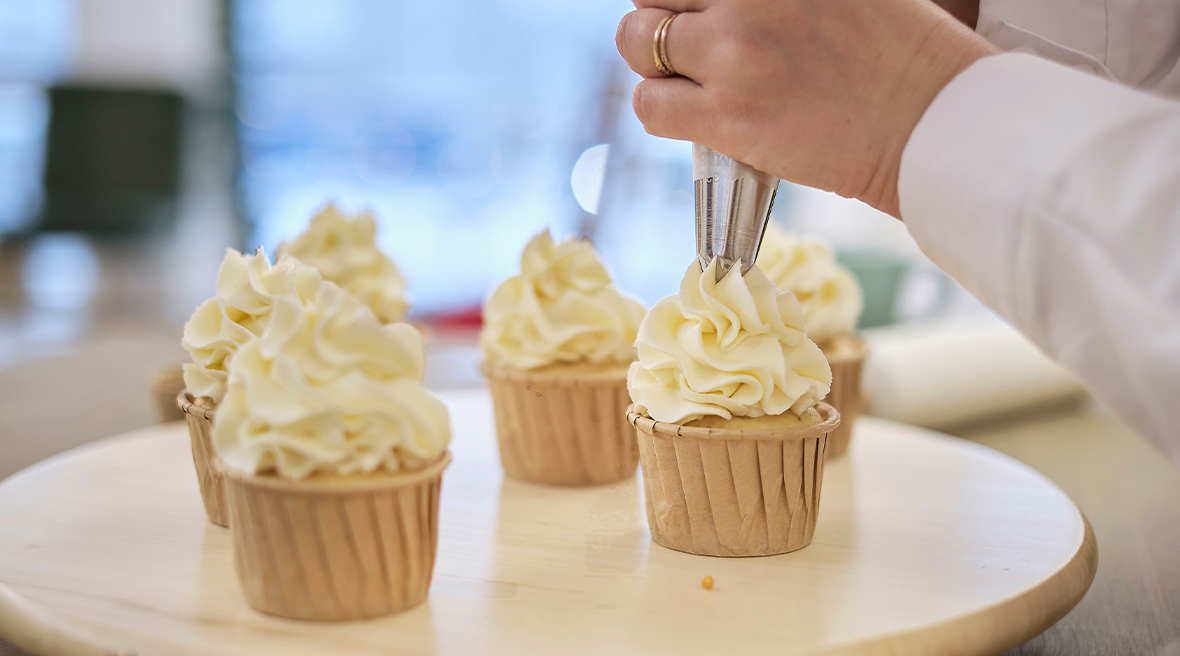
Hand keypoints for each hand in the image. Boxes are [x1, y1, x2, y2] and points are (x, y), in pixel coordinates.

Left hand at [616, 0, 996, 217]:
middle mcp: (747, 0)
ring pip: (637, 42)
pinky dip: (659, 107)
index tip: (695, 11)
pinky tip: (690, 113)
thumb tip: (738, 7)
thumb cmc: (902, 58)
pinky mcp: (726, 116)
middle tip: (687, 43)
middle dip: (661, 16)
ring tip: (685, 79)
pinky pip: (649, 104)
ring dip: (652, 61)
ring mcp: (733, 54)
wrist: (929, 122)